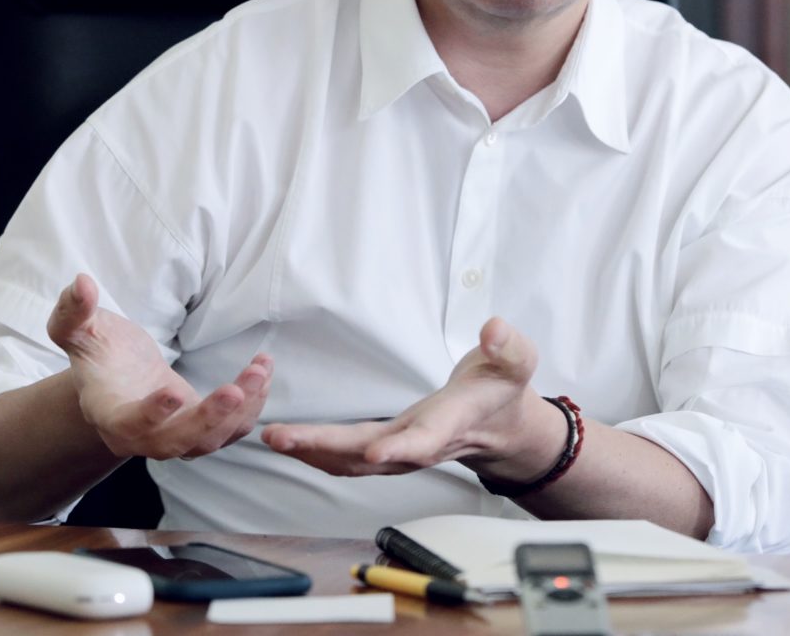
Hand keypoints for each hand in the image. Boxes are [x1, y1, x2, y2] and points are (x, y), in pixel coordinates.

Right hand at [48, 273, 271, 460]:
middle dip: (209, 419)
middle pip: (177, 443)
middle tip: (235, 389)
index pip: (128, 425)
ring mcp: (174, 437)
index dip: (150, 415)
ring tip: (259, 370)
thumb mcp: (79, 328)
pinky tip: (263, 370)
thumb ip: (74, 311)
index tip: (172, 393)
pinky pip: (231, 428)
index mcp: (109, 414)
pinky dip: (251, 405)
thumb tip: (81, 282)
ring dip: (241, 410)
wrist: (118, 377)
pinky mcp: (201, 430)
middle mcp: (141, 436)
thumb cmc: (98, 351)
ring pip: (210, 440)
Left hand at [259, 317, 563, 482]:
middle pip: (369, 454)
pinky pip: (346, 458)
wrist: (500, 425)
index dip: (404, 447)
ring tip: (272, 437)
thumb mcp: (517, 361)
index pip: (426, 439)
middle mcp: (420, 444)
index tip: (378, 451)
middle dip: (323, 446)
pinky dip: (315, 452)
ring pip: (351, 461)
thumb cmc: (502, 388)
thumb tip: (493, 329)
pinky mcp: (386, 450)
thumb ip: (507, 346)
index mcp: (451, 422)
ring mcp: (400, 452)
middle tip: (279, 436)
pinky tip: (288, 443)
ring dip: (310, 451)